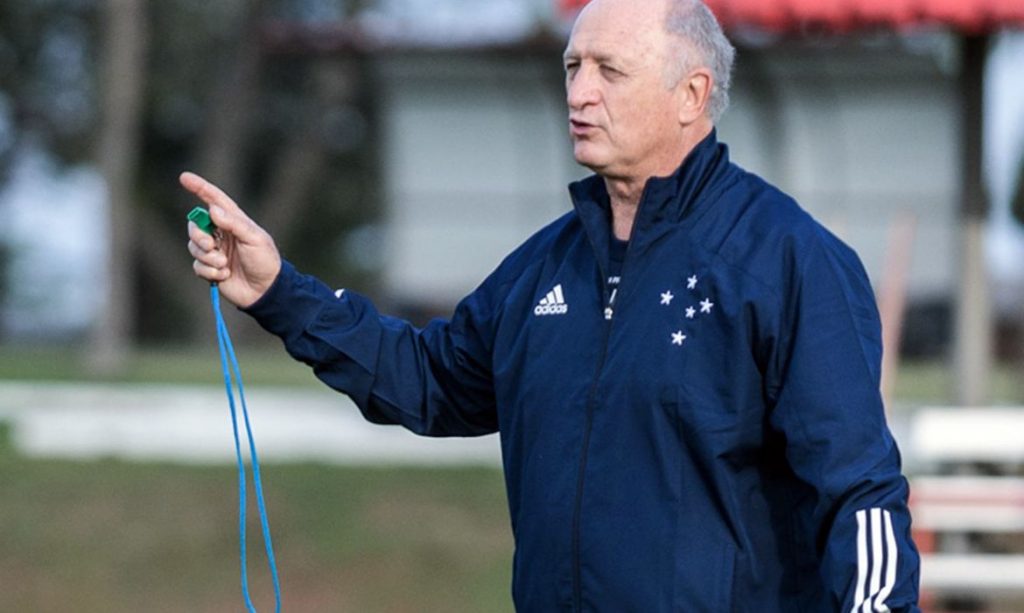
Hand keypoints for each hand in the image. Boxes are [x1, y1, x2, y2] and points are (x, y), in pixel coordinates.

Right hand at [181, 171, 281, 307]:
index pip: (214, 200)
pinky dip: (209, 271)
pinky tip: (225, 275)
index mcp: (233, 221)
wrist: (265, 291)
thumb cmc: (265, 261)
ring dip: (208, 257)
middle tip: (210, 244)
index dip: (199, 188)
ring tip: (225, 264)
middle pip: (195, 226)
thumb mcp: (254, 239)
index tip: (184, 177)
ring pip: (194, 247)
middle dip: (198, 235)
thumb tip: (213, 209)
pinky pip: (197, 266)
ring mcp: (215, 251)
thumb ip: (234, 223)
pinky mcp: (210, 268)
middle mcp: (221, 234)